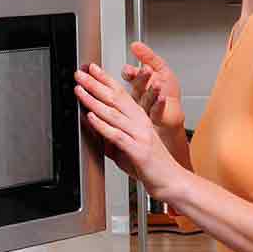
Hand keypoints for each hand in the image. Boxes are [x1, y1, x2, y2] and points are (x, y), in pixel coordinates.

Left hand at [74, 63, 184, 201]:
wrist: (172, 182)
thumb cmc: (152, 166)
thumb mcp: (130, 146)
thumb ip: (113, 136)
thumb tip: (94, 128)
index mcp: (140, 119)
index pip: (121, 94)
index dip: (106, 80)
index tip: (92, 69)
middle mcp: (141, 123)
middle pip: (116, 99)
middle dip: (96, 84)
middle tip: (80, 74)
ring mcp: (140, 135)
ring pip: (113, 114)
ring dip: (94, 101)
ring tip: (80, 90)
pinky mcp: (138, 150)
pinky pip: (117, 135)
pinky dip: (102, 125)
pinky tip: (91, 117)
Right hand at [122, 42, 184, 134]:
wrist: (174, 114)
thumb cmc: (167, 93)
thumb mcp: (161, 69)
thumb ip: (148, 56)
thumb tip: (135, 45)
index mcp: (139, 83)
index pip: (129, 75)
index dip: (129, 72)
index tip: (130, 69)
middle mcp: (140, 95)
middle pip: (137, 86)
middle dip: (141, 78)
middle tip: (147, 70)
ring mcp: (146, 107)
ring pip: (146, 98)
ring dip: (151, 90)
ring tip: (156, 83)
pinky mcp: (155, 117)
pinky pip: (155, 111)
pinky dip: (158, 104)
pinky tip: (161, 98)